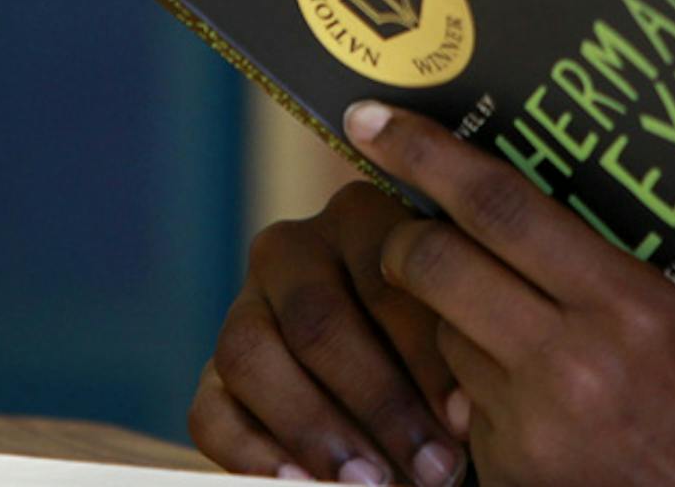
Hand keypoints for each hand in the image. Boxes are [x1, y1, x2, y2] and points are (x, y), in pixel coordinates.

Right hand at [189, 179, 469, 484]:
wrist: (401, 401)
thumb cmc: (446, 363)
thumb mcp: (459, 339)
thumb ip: (456, 350)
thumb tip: (458, 415)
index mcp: (362, 215)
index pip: (385, 276)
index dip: (427, 356)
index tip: (463, 420)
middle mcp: (293, 248)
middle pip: (318, 320)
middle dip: (378, 404)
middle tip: (431, 468)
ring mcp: (243, 308)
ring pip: (251, 356)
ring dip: (315, 429)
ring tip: (371, 484)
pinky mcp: (212, 375)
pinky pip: (210, 412)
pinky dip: (253, 454)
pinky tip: (299, 485)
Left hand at [345, 100, 674, 486]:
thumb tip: (639, 182)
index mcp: (628, 305)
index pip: (499, 207)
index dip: (427, 155)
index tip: (374, 119)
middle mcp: (568, 363)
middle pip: (437, 266)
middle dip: (404, 234)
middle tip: (405, 220)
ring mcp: (532, 427)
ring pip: (445, 336)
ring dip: (451, 313)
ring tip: (503, 316)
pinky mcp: (513, 474)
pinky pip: (468, 406)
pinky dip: (483, 387)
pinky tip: (536, 394)